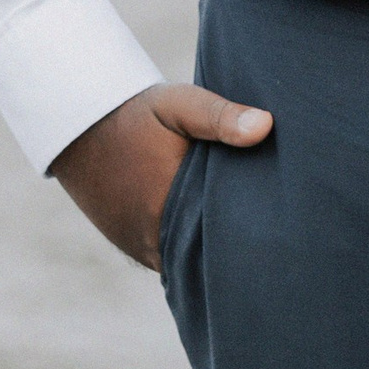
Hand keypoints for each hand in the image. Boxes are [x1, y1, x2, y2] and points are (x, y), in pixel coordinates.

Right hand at [48, 82, 271, 270]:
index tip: (290, 226)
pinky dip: (196, 253)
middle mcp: (156, 240)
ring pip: (194, 263)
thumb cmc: (136, 115)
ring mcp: (144, 250)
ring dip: (218, 252)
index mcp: (171, 208)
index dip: (259, 232)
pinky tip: (222, 239)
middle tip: (285, 238)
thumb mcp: (179, 105)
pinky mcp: (137, 250)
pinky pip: (176, 260)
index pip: (229, 238)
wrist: (78, 130)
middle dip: (244, 248)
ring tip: (261, 242)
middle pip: (213, 257)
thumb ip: (221, 117)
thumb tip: (265, 127)